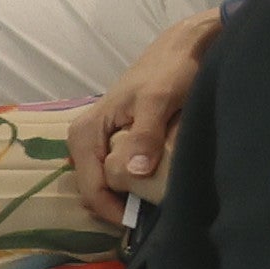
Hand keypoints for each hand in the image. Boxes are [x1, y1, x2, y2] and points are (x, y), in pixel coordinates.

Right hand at [70, 4, 217, 200]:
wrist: (185, 47)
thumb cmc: (171, 69)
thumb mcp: (160, 100)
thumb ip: (146, 134)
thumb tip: (133, 172)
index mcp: (86, 131)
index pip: (91, 188)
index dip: (113, 210)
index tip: (142, 221)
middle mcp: (84, 138)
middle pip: (94, 189)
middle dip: (118, 206)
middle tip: (152, 213)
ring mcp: (99, 140)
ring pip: (105, 182)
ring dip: (126, 196)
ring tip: (155, 201)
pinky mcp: (116, 140)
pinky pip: (116, 172)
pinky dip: (132, 183)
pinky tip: (154, 186)